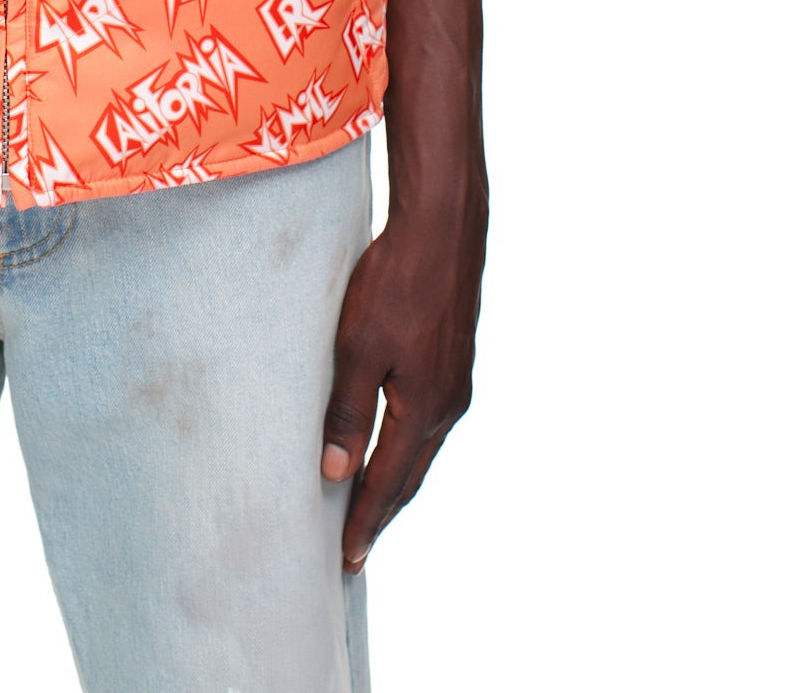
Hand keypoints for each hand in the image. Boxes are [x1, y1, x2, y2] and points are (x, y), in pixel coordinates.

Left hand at [320, 190, 486, 572]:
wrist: (444, 228)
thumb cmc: (396, 282)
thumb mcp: (358, 345)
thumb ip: (348, 411)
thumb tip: (335, 474)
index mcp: (423, 409)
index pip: (386, 483)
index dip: (364, 522)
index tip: (345, 560)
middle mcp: (447, 405)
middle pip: (409, 476)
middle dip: (382, 514)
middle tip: (356, 550)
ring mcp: (455, 383)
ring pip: (421, 450)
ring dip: (395, 482)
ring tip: (371, 507)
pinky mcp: (454, 361)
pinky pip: (428, 423)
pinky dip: (407, 448)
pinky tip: (394, 444)